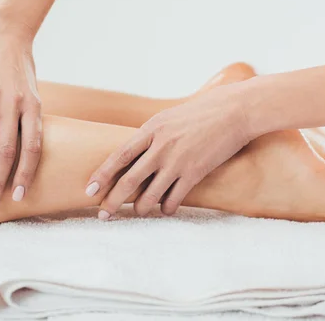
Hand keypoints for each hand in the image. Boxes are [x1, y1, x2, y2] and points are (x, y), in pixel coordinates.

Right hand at [0, 16, 42, 208]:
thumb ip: (29, 120)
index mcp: (33, 107)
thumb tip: (26, 151)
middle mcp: (13, 105)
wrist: (5, 35)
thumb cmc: (21, 69)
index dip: (26, 173)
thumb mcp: (33, 94)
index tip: (19, 195)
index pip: (32, 148)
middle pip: (7, 151)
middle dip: (0, 180)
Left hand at [86, 82, 252, 218]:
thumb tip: (136, 151)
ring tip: (137, 213)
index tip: (90, 189)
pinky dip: (168, 207)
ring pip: (150, 194)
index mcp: (151, 129)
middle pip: (129, 180)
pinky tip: (166, 209)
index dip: (102, 174)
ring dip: (141, 208)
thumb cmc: (203, 111)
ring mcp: (178, 161)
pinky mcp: (195, 172)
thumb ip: (152, 134)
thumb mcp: (170, 116)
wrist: (235, 111)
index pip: (119, 156)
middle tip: (103, 214)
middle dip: (113, 200)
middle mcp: (161, 147)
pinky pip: (175, 198)